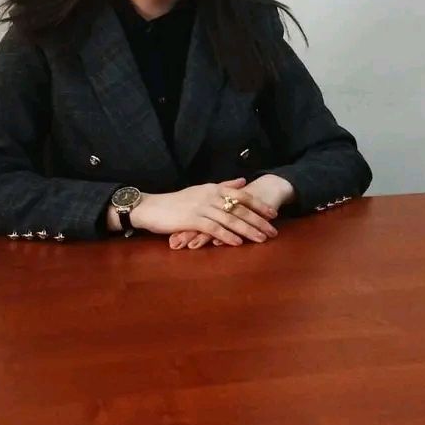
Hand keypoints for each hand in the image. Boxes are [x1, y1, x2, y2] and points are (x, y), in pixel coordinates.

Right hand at [119, 178, 278, 246]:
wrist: (151, 207)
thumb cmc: (176, 202)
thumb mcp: (202, 189)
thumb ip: (223, 185)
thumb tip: (243, 181)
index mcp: (214, 188)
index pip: (242, 195)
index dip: (259, 205)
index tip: (273, 213)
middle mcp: (210, 196)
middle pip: (240, 208)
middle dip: (259, 220)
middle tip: (273, 230)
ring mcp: (201, 207)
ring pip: (230, 219)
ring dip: (247, 230)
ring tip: (261, 238)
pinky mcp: (192, 220)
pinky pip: (214, 228)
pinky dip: (227, 235)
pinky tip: (238, 243)